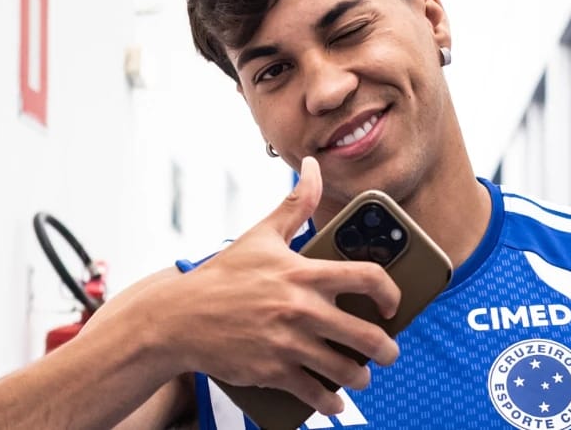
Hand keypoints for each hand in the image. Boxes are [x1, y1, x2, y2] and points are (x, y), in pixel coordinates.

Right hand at [137, 156, 400, 415]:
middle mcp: (300, 309)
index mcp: (303, 273)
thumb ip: (295, 205)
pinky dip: (329, 402)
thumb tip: (314, 168)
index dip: (390, 292)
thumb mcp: (260, 236)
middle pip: (366, 335)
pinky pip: (314, 394)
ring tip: (361, 375)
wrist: (178, 319)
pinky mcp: (272, 371)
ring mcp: (287, 343)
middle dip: (386, 350)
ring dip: (360, 377)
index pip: (367, 278)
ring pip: (345, 369)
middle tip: (388, 353)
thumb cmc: (222, 276)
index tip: (393, 304)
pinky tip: (334, 401)